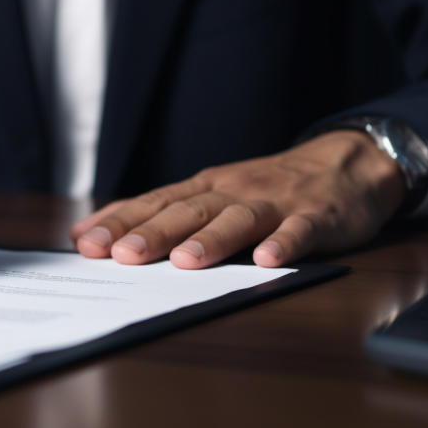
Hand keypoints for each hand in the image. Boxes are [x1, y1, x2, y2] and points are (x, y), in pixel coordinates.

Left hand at [70, 131, 406, 267]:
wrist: (342, 164)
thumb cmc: (263, 189)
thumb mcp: (209, 194)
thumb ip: (158, 213)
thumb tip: (89, 234)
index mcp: (203, 188)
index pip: (153, 204)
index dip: (120, 222)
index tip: (86, 243)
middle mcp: (232, 191)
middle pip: (188, 211)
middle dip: (153, 233)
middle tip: (121, 255)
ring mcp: (274, 202)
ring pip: (238, 219)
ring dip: (211, 240)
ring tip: (185, 262)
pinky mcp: (317, 216)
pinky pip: (300, 230)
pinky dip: (285, 244)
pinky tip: (267, 261)